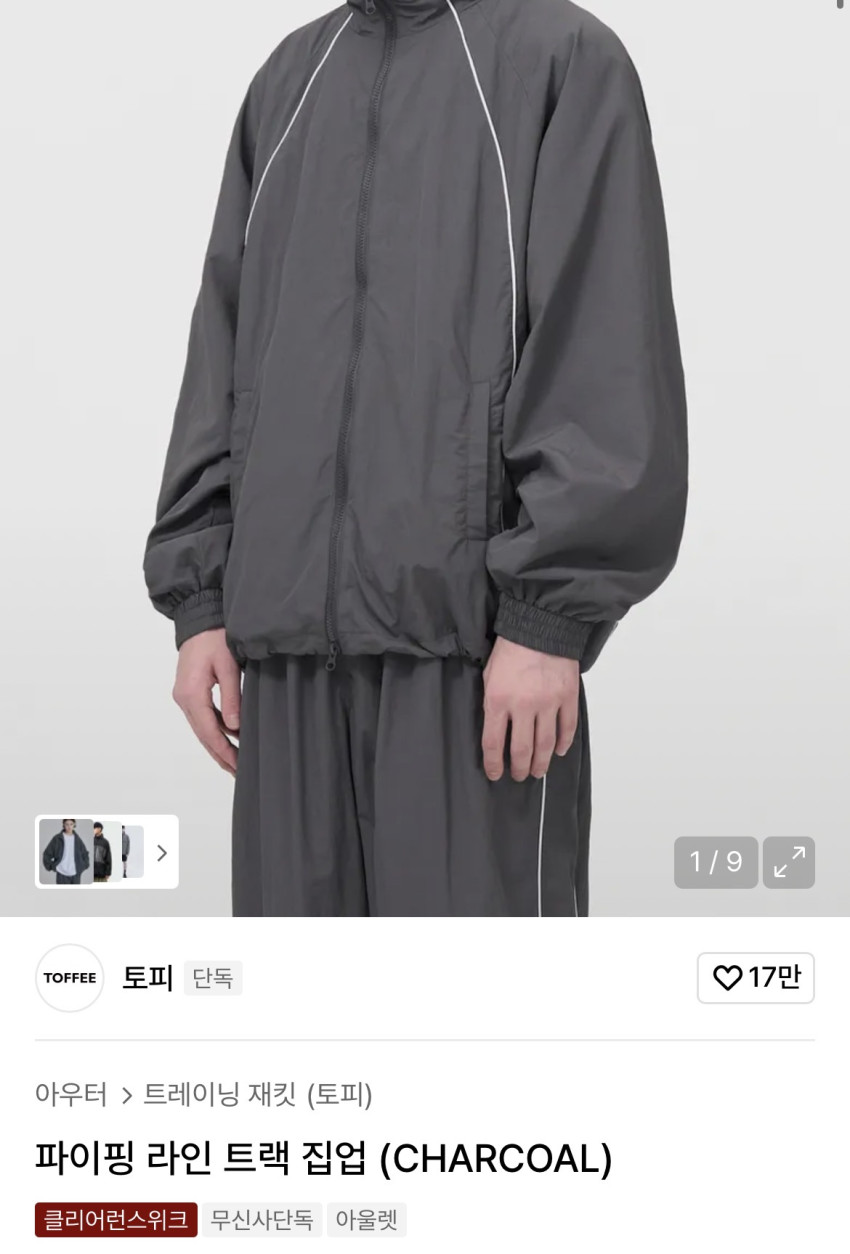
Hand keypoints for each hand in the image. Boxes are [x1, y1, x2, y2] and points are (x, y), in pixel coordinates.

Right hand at [173, 629, 241, 775]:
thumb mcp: (228, 666)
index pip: (208, 731)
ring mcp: (184, 696)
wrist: (198, 619)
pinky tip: (227, 740)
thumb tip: (234, 727)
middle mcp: (183, 698)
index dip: (223, 750)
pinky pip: (201, 718)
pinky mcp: (188, 692)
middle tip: (238, 772)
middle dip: (220, 755)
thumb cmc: (215, 638)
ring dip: (217, 745)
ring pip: (201, 729)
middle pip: (203, 735)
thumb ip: (232, 697)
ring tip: (234, 762)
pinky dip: (214, 731)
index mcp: (191, 693)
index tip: (237, 765)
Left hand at [482, 638, 579, 781]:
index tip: (495, 775)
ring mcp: (548, 702)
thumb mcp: (489, 676)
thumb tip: (496, 730)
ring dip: (542, 762)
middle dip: (520, 768)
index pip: (493, 742)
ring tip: (538, 771)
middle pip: (521, 749)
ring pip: (546, 744)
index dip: (493, 764)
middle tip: (520, 776)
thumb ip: (492, 703)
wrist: (539, 625)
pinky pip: (567, 727)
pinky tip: (560, 751)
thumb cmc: (510, 648)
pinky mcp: (567, 696)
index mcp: (498, 700)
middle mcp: (523, 705)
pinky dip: (565, 743)